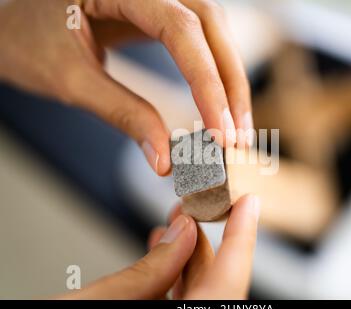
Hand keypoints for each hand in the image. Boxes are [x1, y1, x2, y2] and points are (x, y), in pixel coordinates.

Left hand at [0, 0, 252, 174]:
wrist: (10, 28)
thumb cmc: (26, 43)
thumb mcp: (70, 81)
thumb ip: (123, 115)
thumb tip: (165, 160)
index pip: (180, 28)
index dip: (205, 81)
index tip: (218, 130)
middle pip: (209, 24)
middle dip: (228, 83)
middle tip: (236, 136)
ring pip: (211, 31)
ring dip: (228, 81)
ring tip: (235, 128)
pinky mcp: (156, 13)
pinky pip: (197, 40)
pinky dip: (212, 75)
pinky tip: (218, 104)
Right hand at [59, 194, 259, 298]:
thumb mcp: (100, 304)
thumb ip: (149, 271)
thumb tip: (182, 233)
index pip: (229, 281)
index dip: (242, 238)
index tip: (249, 205)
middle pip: (214, 286)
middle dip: (204, 243)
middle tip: (192, 210)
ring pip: (197, 295)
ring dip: (186, 259)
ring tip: (173, 226)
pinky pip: (177, 304)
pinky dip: (170, 279)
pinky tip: (159, 256)